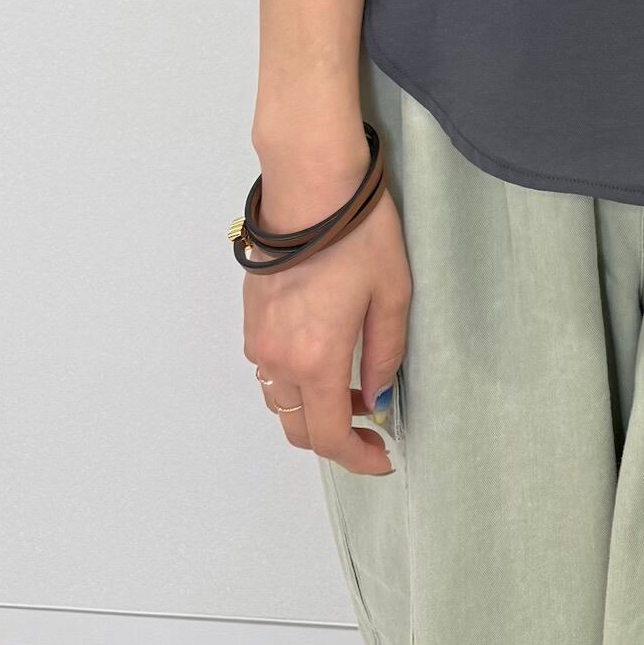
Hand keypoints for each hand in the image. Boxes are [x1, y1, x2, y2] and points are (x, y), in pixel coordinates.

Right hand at [242, 129, 410, 476]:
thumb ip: (386, 354)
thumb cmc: (358, 235)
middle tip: (373, 426)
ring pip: (280, 402)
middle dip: (337, 438)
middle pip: (299, 429)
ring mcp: (258, 340)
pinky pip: (268, 372)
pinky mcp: (251, 319)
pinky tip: (324, 357)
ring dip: (313, 409)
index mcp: (315, 360)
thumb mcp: (392, 295)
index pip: (330, 436)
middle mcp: (277, 359)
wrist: (310, 186)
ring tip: (353, 387)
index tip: (384, 457)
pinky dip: (294, 382)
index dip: (358, 459)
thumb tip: (379, 397)